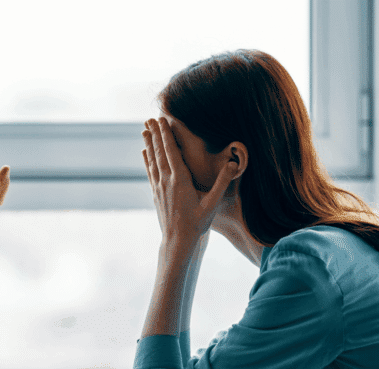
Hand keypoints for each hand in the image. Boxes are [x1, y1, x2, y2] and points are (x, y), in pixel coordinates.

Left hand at [142, 117, 236, 247]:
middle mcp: (166, 181)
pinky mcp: (156, 194)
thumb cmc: (198, 223)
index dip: (166, 135)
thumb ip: (222, 182)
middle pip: (159, 152)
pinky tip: (145, 153)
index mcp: (180, 180)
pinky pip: (150, 172)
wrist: (178, 241)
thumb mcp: (213, 203)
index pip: (171, 152)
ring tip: (145, 130)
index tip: (162, 120)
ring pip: (152, 161)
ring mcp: (159, 187)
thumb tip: (234, 164)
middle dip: (156, 134)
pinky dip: (147, 160)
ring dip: (149, 144)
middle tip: (150, 118)